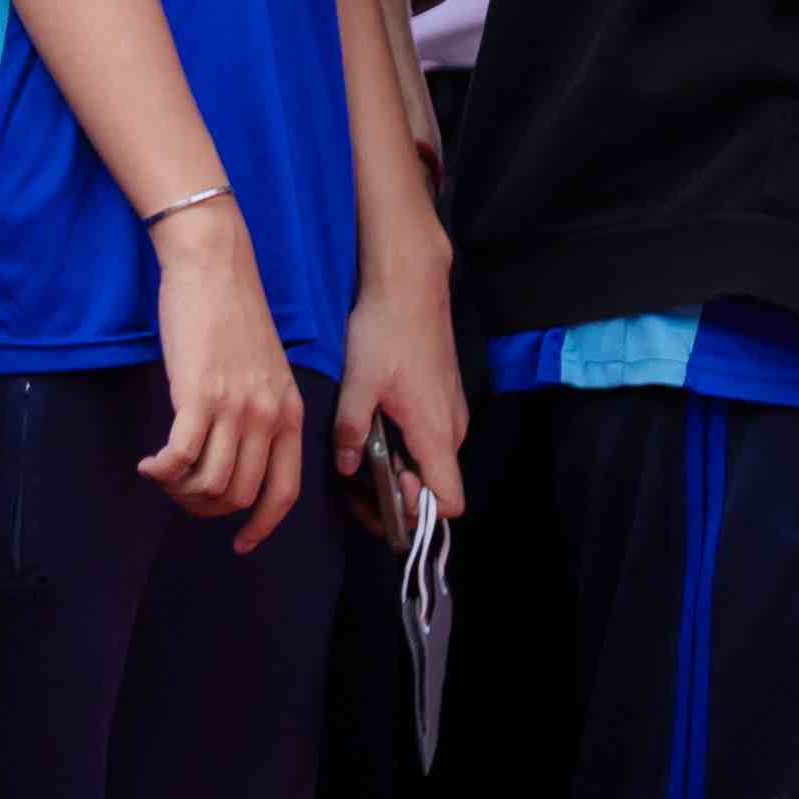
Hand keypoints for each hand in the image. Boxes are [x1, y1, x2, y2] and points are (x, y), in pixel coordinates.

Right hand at [139, 206, 306, 547]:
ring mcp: (234, 409)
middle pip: (237, 494)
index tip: (241, 542)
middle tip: (180, 491)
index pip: (284, 492)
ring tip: (161, 472)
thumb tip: (236, 454)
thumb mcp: (265, 370)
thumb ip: (260, 412)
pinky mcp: (198, 396)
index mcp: (289, 414)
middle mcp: (267, 417)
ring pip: (207, 483)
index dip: (261, 525)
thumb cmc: (232, 313)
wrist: (214, 268)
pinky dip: (161, 471)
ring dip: (178, 489)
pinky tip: (148, 463)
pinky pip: (180, 458)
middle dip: (204, 507)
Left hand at [335, 250, 467, 534]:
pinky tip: (375, 426)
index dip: (418, 511)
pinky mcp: (444, 398)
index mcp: (435, 434)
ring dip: (401, 467)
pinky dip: (407, 445)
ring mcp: (452, 413)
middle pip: (437, 486)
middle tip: (358, 482)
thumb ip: (350, 431)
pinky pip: (430, 438)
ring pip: (432, 461)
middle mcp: (452, 430)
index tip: (386, 495)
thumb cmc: (385, 333)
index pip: (448, 502)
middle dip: (400, 494)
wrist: (411, 286)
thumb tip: (345, 468)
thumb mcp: (358, 383)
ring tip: (361, 452)